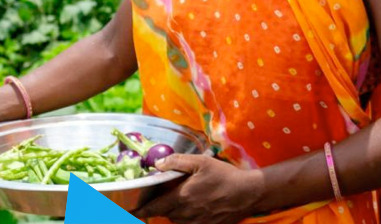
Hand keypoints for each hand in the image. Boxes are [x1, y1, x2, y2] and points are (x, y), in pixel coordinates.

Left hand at [133, 155, 262, 223]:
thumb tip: (157, 164)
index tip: (132, 211)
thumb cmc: (224, 175)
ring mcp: (197, 222)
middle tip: (156, 200)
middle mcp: (187, 213)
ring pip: (176, 221)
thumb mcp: (200, 161)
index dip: (141, 210)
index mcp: (182, 196)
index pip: (154, 207)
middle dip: (159, 208)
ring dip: (173, 213)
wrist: (248, 193)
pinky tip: (191, 210)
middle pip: (165, 214)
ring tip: (177, 202)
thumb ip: (177, 161)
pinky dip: (185, 219)